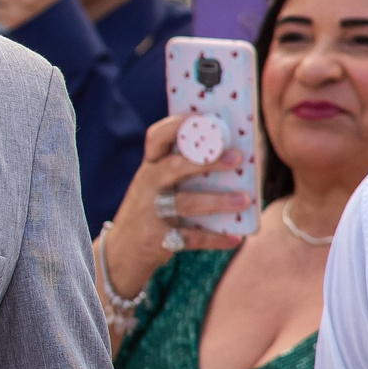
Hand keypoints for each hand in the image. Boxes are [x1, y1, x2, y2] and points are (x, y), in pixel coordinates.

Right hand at [102, 113, 247, 297]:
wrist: (123, 250)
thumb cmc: (153, 209)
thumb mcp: (159, 186)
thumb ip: (185, 170)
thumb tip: (237, 155)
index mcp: (150, 167)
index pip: (157, 138)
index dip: (178, 125)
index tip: (204, 118)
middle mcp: (148, 185)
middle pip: (174, 167)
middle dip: (206, 160)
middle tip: (238, 157)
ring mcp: (151, 212)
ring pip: (185, 203)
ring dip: (217, 201)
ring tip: (245, 200)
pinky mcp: (158, 239)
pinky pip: (190, 237)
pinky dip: (215, 238)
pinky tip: (236, 237)